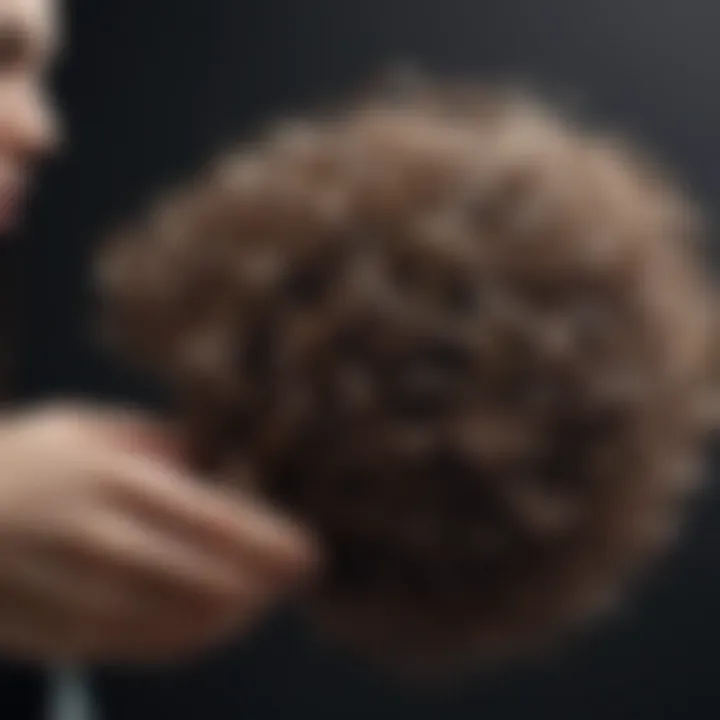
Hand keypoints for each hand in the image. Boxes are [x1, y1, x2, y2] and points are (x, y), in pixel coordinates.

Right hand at [0, 403, 318, 664]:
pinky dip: (188, 642)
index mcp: (114, 480)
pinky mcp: (54, 633)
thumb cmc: (21, 459)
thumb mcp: (85, 427)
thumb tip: (216, 452)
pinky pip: (138, 649)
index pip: (212, 520)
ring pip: (177, 622)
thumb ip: (154, 438)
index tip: (309, 551)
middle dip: (263, 583)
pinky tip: (215, 629)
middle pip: (205, 578)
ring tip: (264, 602)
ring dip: (234, 617)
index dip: (268, 542)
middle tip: (298, 577)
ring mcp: (75, 593)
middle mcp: (99, 539)